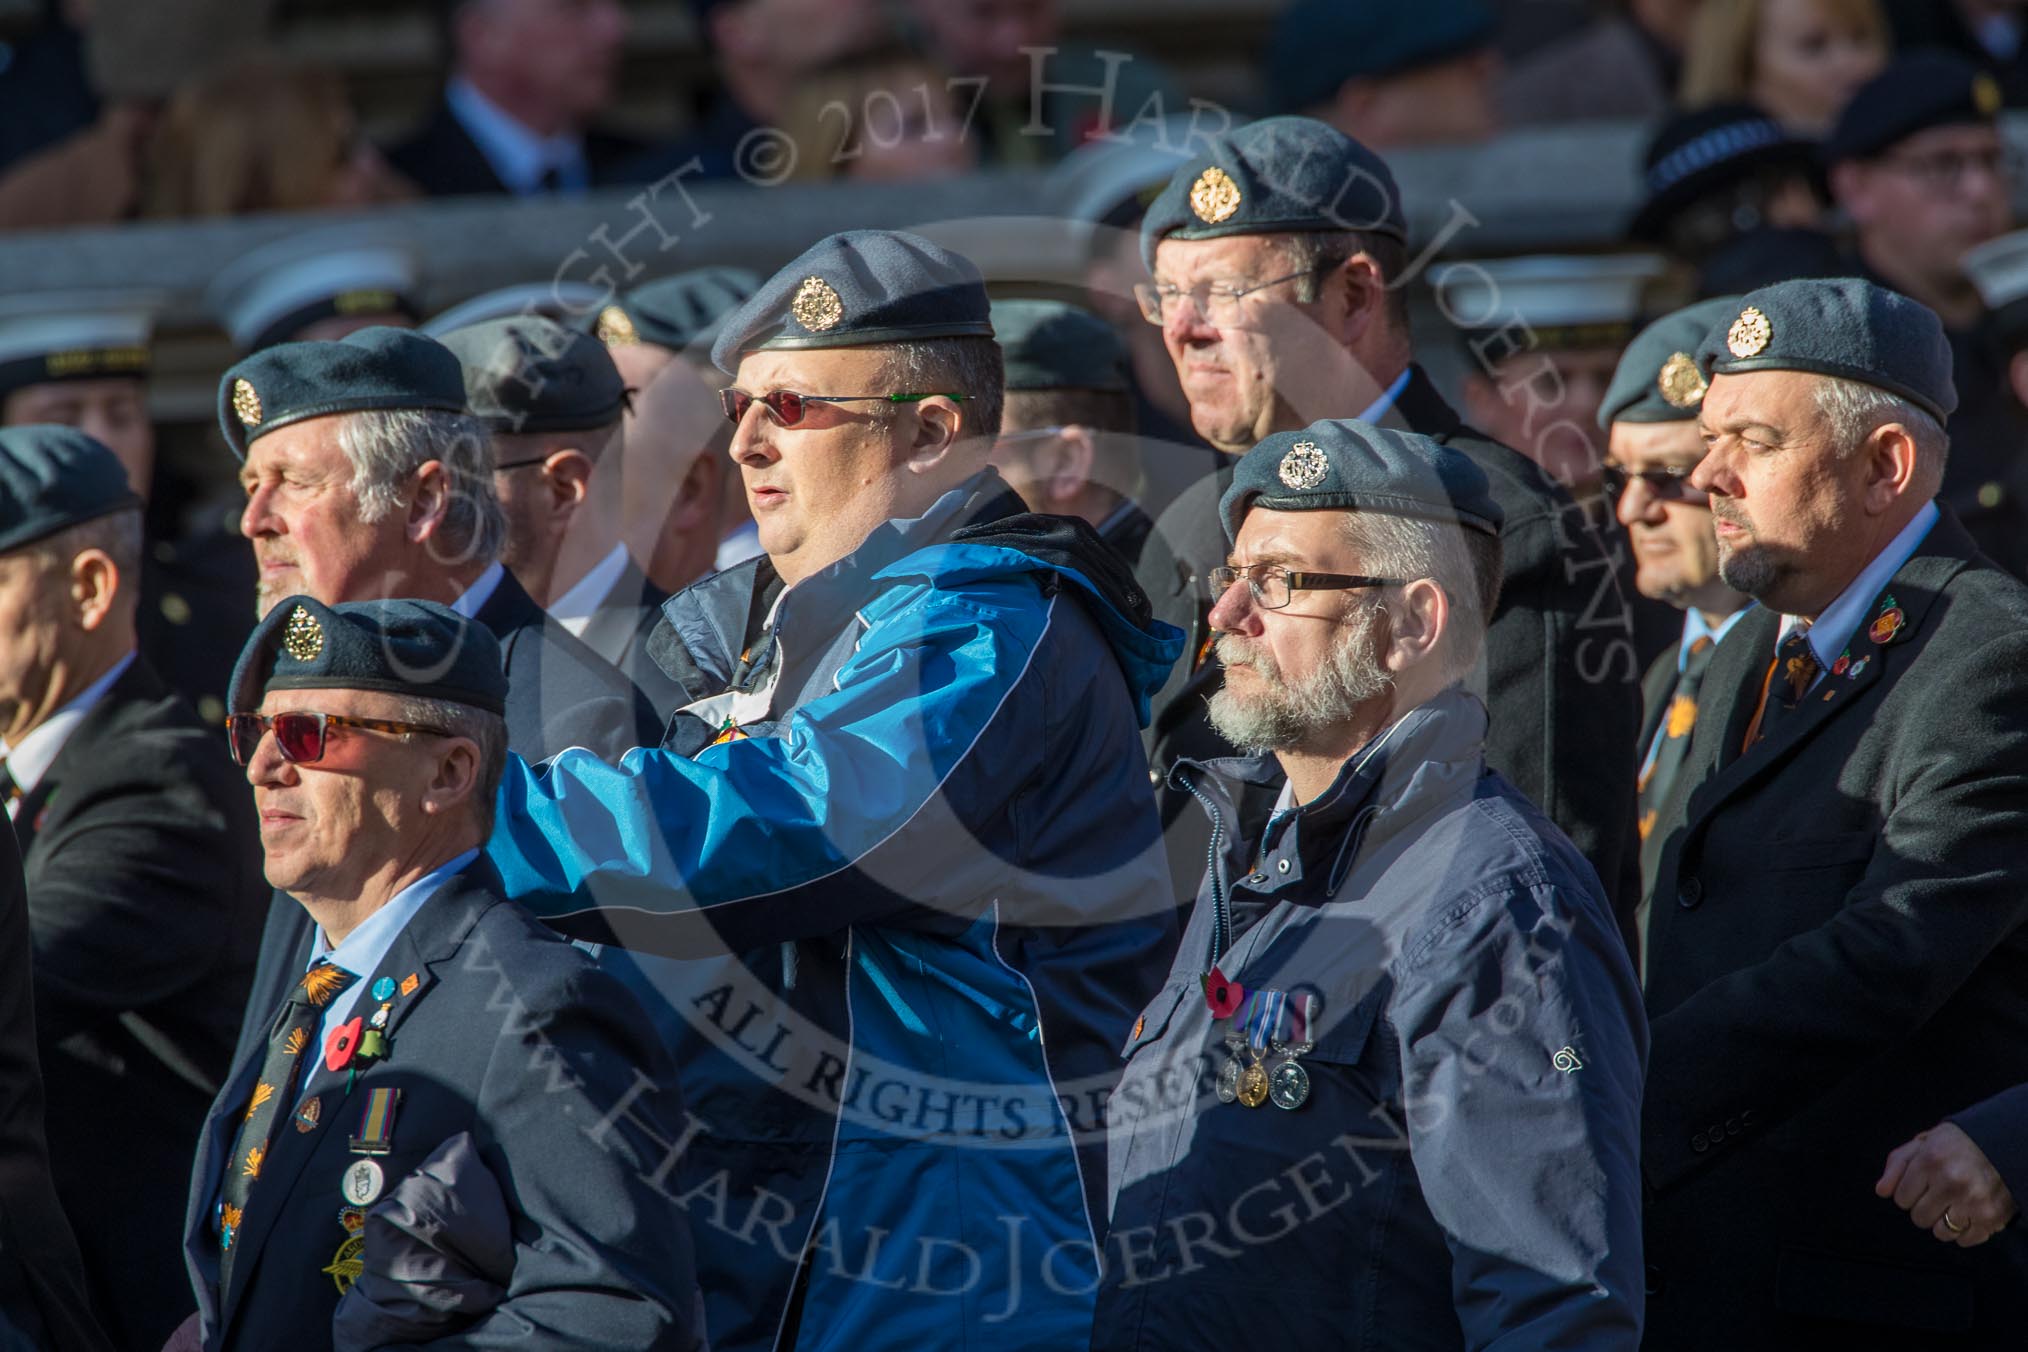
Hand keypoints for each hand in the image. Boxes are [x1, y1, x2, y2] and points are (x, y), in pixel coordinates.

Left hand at [1876, 1122, 2017, 1246]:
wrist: (2003, 1145)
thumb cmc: (1957, 1144)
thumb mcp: (1923, 1143)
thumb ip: (1897, 1164)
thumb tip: (1881, 1191)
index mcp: (1930, 1161)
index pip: (1901, 1199)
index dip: (1908, 1194)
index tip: (1920, 1186)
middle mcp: (1951, 1183)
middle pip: (1919, 1218)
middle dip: (1924, 1208)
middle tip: (1938, 1195)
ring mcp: (1973, 1202)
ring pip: (1941, 1232)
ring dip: (1943, 1223)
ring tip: (1953, 1206)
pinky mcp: (1992, 1217)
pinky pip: (1965, 1240)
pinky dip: (1964, 1232)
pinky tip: (1967, 1215)